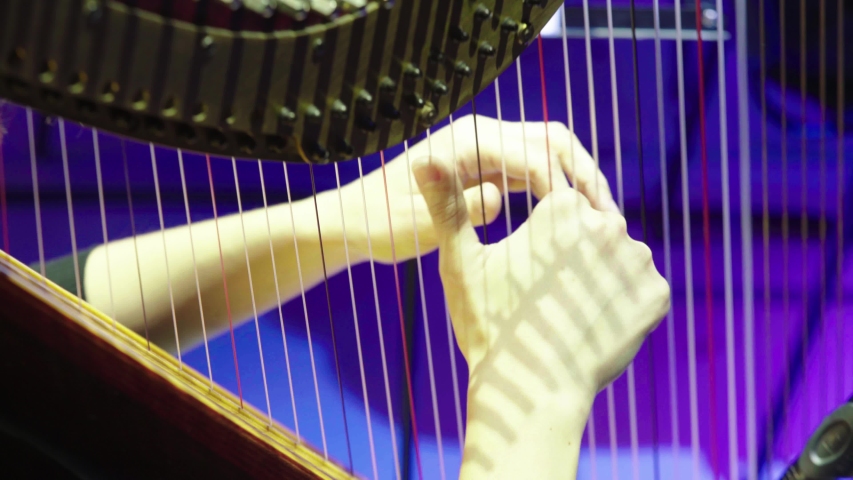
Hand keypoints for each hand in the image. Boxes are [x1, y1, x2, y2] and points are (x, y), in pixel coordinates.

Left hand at [330, 114, 619, 263]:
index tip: (580, 222)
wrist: (358, 221)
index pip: (530, 151)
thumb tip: (499, 198)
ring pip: (549, 155)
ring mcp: (487, 154)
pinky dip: (559, 194)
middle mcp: (480, 140)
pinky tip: (573, 228)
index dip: (560, 185)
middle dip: (583, 174)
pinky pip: (536, 174)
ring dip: (577, 184)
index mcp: (464, 144)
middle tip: (606, 217)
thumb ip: (455, 211)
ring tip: (601, 225)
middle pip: (551, 140)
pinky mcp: (489, 172)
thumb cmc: (380, 224)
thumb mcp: (413, 225)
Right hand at [411, 154, 669, 477]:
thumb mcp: (461, 261)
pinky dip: (622, 305)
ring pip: (617, 259)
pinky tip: (593, 325)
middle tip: (546, 300)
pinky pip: (640, 289)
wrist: (531, 392)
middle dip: (573, 259)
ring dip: (600, 278)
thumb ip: (448, 205)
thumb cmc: (490, 324)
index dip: (541, 245)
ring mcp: (637, 261)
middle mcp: (608, 225)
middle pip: (592, 232)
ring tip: (569, 313)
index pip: (560, 209)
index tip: (527, 278)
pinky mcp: (656, 295)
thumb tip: (423, 158)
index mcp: (563, 208)